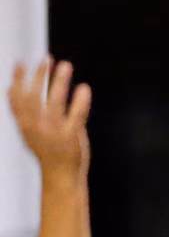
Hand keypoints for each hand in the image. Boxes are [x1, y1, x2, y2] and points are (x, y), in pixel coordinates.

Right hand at [8, 57, 91, 179]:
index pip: (15, 99)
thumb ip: (25, 112)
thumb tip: (16, 87)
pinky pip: (76, 116)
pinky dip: (80, 101)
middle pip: (34, 96)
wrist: (61, 178)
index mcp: (24, 125)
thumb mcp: (30, 132)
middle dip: (39, 75)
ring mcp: (53, 133)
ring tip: (65, 65)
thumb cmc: (48, 152)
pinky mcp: (71, 138)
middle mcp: (35, 127)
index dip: (17, 79)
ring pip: (55, 102)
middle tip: (47, 58)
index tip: (21, 62)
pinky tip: (84, 88)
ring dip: (59, 81)